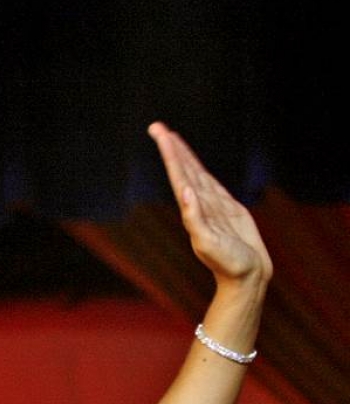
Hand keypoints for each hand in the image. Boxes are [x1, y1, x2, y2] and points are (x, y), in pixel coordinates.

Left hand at [148, 121, 272, 290]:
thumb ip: (195, 219)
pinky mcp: (227, 209)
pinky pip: (211, 184)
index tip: (161, 135)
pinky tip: (193, 164)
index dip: (171, 154)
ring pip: (196, 173)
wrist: (247, 276)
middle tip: (157, 127)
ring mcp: (213, 206)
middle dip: (172, 148)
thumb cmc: (228, 264)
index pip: (180, 175)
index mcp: (193, 210)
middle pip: (184, 169)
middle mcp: (200, 205)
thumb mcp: (209, 243)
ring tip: (171, 138)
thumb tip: (185, 192)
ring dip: (183, 156)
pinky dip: (200, 171)